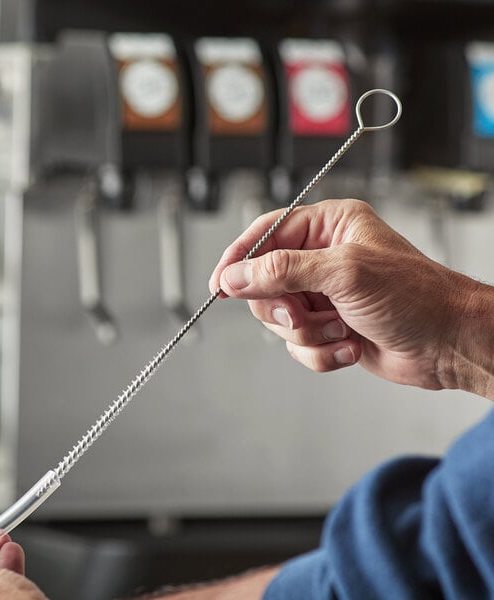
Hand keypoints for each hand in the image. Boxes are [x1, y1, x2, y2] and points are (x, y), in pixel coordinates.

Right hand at [209, 199, 493, 395]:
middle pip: (265, 282)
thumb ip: (282, 271)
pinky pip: (299, 346)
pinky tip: (351, 345)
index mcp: (328, 228)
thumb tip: (235, 277)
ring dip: (309, 334)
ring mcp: (324, 296)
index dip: (239, 259)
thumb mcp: (344, 273)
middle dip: (285, 308)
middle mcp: (322, 259)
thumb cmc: (415, 297)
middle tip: (303, 314)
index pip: (266, 234)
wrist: (448, 345)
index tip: (220, 284)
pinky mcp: (328, 328)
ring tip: (341, 329)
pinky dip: (322, 352)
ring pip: (280, 320)